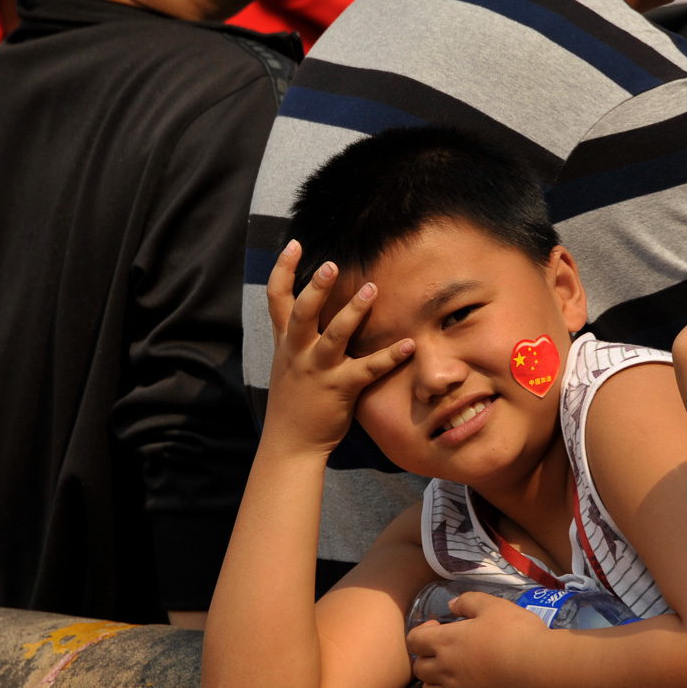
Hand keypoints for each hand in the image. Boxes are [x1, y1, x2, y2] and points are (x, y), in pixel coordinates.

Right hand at [262, 241, 413, 454]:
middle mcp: (298, 352)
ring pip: (334, 336)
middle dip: (316, 287)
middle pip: (303, 312)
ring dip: (353, 312)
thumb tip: (312, 309)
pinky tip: (410, 344)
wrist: (290, 443)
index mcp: (286, 342)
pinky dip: (390, 356)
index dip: (283, 269)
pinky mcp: (339, 389)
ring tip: (372, 290)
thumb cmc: (296, 401)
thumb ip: (298, 337)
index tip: (296, 244)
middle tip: (332, 264)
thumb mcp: (288, 363)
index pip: (277, 298)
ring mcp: (318, 371)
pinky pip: (367, 369)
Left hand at [406, 592, 546, 687]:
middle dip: (428, 657)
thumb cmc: (517, 633)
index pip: (413, 640)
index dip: (422, 633)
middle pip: (419, 668)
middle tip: (447, 652)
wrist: (540, 668)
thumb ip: (467, 601)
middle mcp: (445, 671)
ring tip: (451, 676)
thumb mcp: (493, 605)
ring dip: (434, 684)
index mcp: (446, 642)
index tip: (439, 628)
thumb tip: (451, 605)